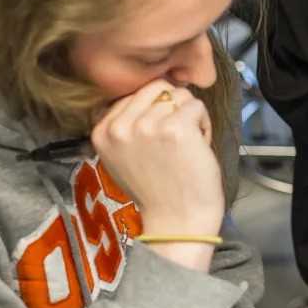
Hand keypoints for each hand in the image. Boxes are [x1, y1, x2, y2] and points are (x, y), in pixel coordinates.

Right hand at [91, 81, 221, 272]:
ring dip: (191, 118)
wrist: (177, 220)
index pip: (136, 93)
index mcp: (102, 131)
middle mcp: (120, 126)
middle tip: (177, 140)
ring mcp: (147, 126)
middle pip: (158, 88)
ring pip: (181, 96)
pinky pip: (198, 106)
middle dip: (174, 109)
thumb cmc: (157, 189)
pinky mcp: (176, 128)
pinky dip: (205, 125)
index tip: (158, 140)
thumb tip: (150, 93)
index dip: (156, 111)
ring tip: (186, 147)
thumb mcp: (122, 156)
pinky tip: (197, 148)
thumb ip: (126, 124)